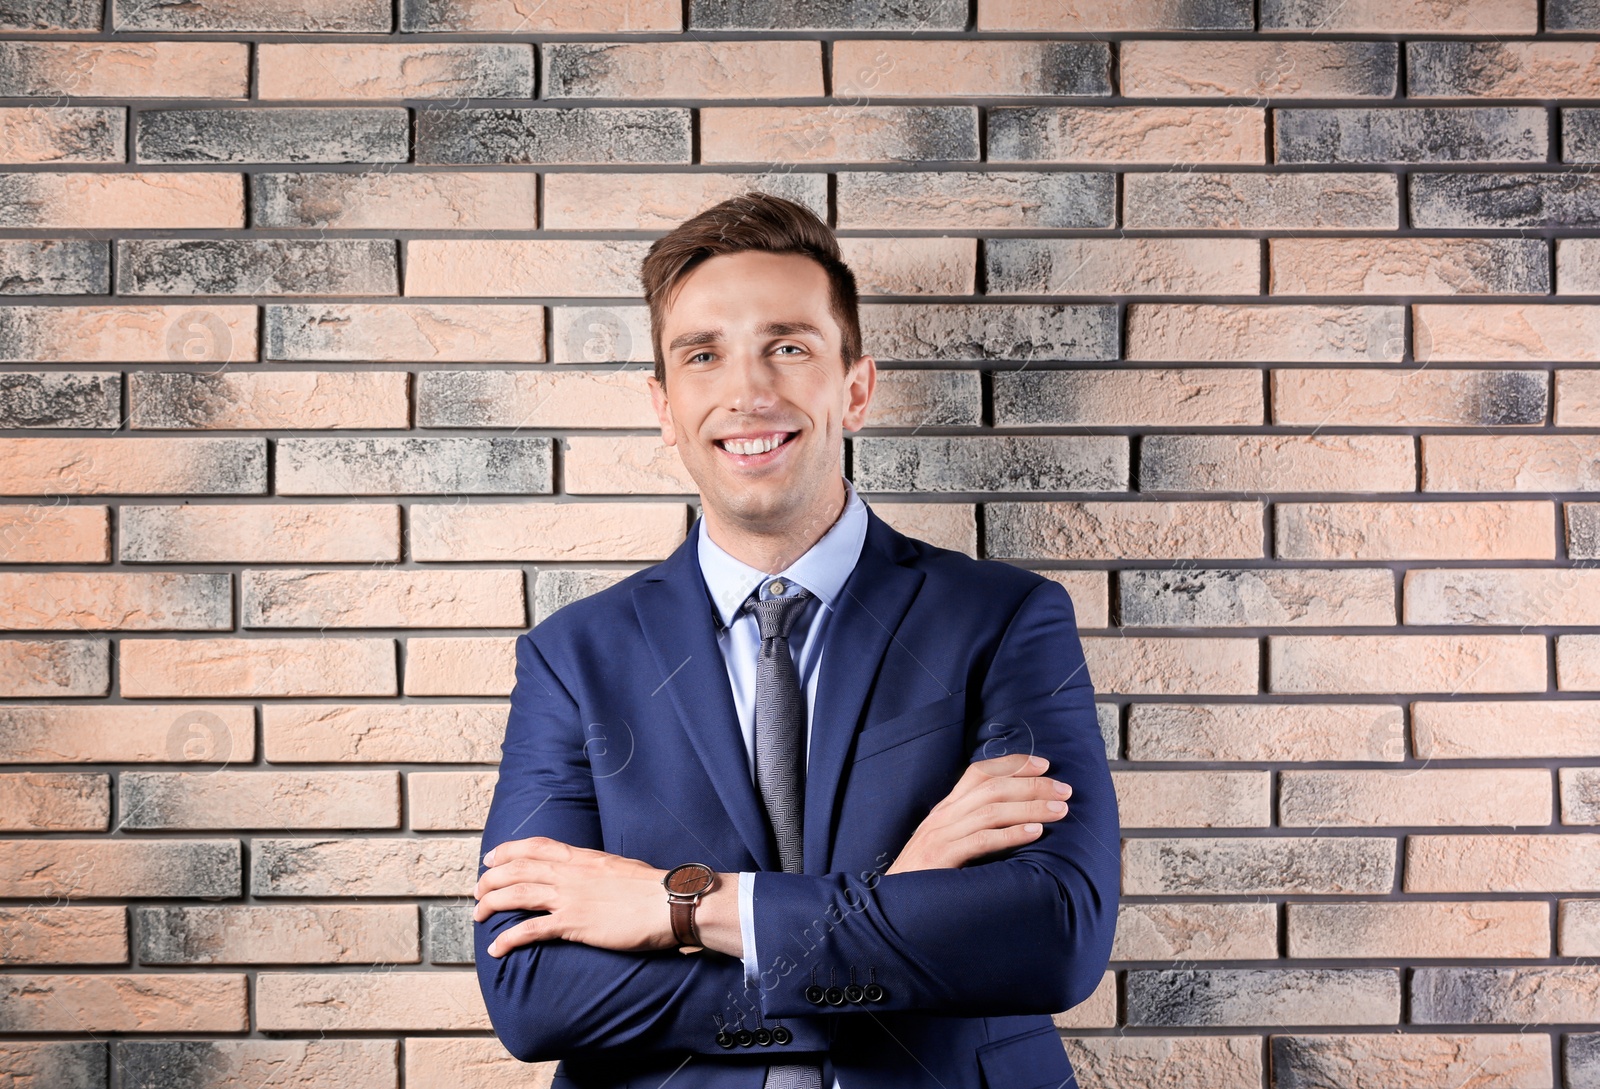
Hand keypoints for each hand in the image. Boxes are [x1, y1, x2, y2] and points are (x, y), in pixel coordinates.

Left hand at [474, 836, 676, 957]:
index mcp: (582, 857)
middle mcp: (570, 873)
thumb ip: (598, 869)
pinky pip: (531, 930)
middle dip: (491, 879)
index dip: (508, 850)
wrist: (668, 902)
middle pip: (518, 868)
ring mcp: (570, 897)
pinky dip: (509, 939)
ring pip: (517, 894)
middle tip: (478, 891)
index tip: (491, 858)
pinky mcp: (573, 924)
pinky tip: (496, 949)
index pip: (536, 846)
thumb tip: (592, 874)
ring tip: (478, 915)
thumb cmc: (652, 888)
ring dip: (492, 904)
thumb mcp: (619, 867)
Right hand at [886, 752, 1070, 873]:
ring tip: (1060, 811)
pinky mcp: (941, 860)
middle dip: (1032, 785)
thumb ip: (971, 830)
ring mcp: (940, 836)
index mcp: (944, 810)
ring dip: (1030, 807)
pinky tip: (1035, 833)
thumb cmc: (925, 880)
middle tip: (1065, 790)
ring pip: (990, 810)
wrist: (888, 908)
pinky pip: (981, 840)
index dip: (1012, 764)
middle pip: (992, 788)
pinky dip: (1010, 834)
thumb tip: (1014, 821)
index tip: (1044, 764)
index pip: (978, 773)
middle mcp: (942, 817)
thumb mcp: (947, 846)